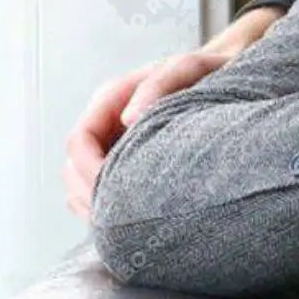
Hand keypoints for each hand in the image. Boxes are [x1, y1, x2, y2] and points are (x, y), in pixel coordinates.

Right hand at [62, 6, 282, 220]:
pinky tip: (126, 222)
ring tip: (121, 228)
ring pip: (81, 181)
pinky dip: (104, 207)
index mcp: (111, 99)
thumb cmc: (206, 70)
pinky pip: (101, 189)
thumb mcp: (186, 69)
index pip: (79, 141)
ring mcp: (114, 143)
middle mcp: (107, 122)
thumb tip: (128, 119)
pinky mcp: (126, 161)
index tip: (111, 194)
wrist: (225, 72)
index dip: (89, 171)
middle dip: (88, 195)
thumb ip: (157, 86)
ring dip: (93, 205)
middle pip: (73, 167)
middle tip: (117, 222)